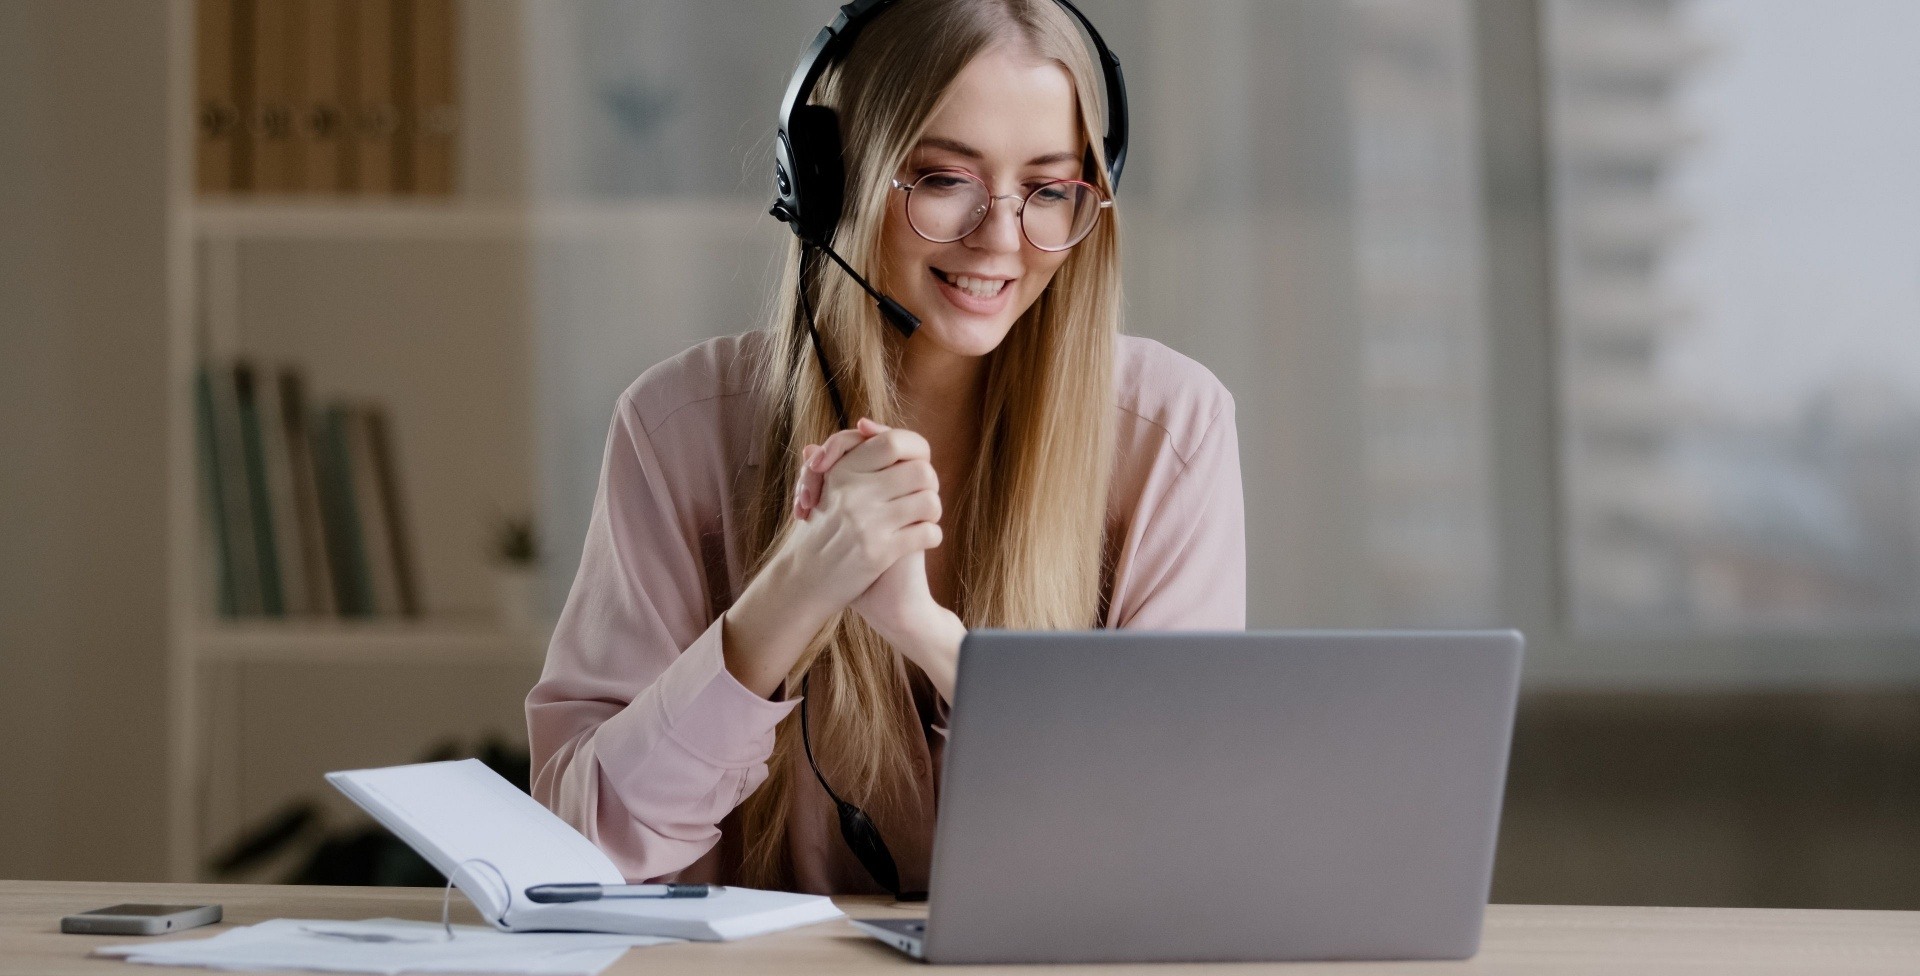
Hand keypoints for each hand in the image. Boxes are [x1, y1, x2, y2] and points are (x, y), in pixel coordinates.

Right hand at [720, 420, 943, 698]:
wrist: (801, 583)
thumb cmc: (816, 533)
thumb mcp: (823, 488)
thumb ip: (844, 457)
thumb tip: (867, 425)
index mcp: (842, 472)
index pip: (893, 441)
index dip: (913, 449)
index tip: (913, 462)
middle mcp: (855, 492)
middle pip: (920, 469)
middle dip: (929, 483)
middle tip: (923, 493)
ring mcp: (868, 522)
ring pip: (929, 501)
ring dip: (933, 511)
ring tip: (925, 518)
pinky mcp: (880, 552)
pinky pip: (927, 533)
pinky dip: (932, 536)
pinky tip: (924, 539)